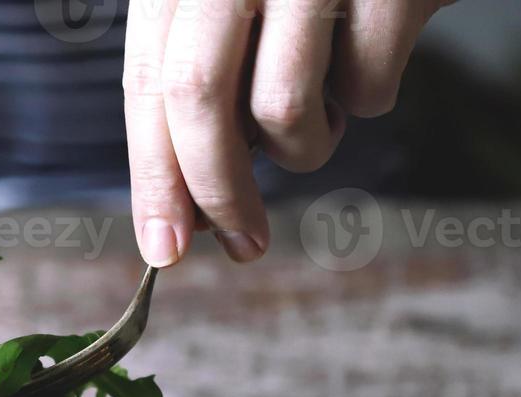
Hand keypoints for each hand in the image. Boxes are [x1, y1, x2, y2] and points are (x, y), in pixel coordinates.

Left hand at [124, 0, 450, 265]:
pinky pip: (367, 88)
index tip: (163, 248)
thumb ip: (202, 83)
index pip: (147, 86)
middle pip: (198, 101)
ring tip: (322, 116)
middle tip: (242, 245)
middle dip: (218, 192)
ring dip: (305, 145)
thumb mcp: (232, 4)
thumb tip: (186, 206)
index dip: (153, 177)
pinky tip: (373, 57)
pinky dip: (370, 98)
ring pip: (284, 109)